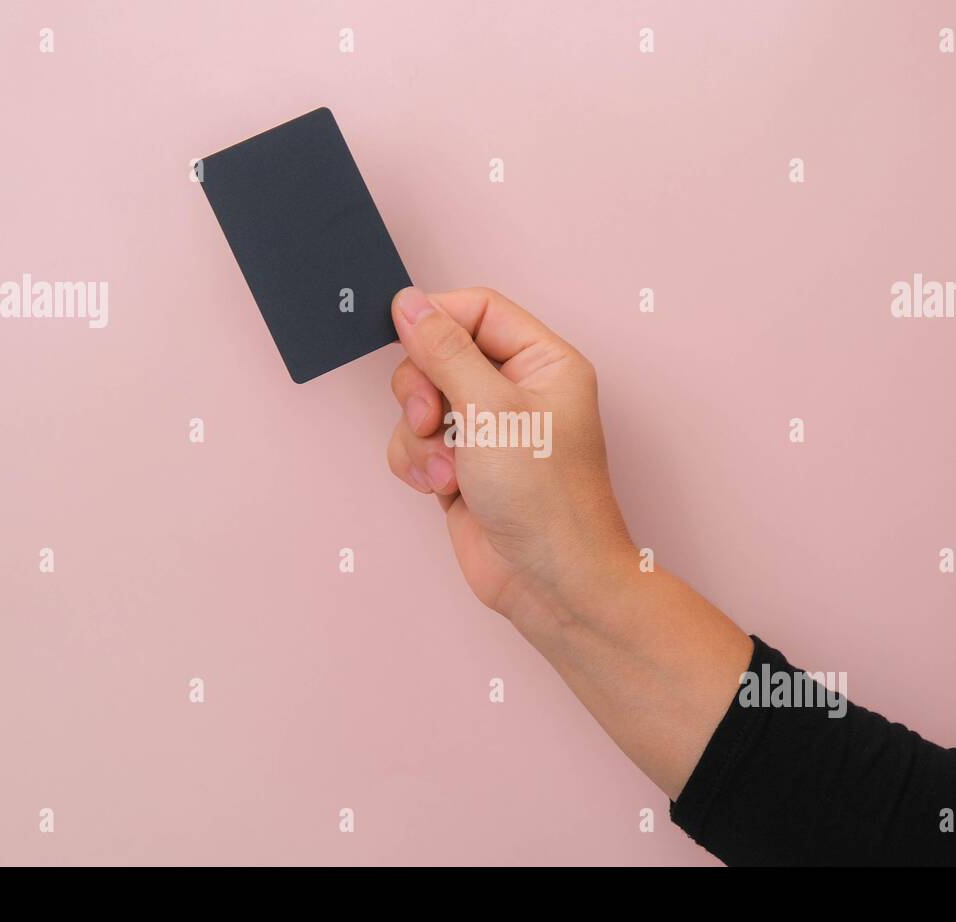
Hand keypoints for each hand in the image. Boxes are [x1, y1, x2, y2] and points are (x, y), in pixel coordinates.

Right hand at [385, 287, 635, 629]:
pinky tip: (443, 489)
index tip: (405, 336)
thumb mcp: (492, 411)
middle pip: (440, 354)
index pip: (479, 310)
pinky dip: (418, 464)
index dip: (437, 320)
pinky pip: (416, 443)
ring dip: (419, 436)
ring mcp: (488, 430)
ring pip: (420, 402)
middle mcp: (517, 390)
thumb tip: (411, 304)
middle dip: (422, 388)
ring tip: (448, 470)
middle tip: (430, 418)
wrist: (550, 583)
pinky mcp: (463, 467)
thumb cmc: (546, 500)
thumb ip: (445, 352)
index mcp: (544, 362)